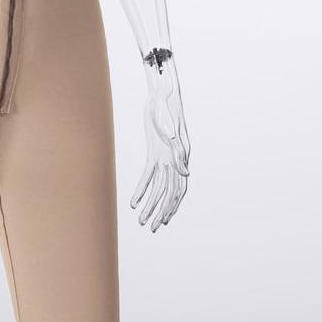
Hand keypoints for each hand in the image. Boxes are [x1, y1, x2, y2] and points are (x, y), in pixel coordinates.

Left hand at [130, 58, 189, 232]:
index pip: (177, 189)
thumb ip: (179, 152)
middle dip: (158, 210)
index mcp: (180, 159)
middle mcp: (174, 161)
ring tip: (142, 220)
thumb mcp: (171, 129)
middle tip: (149, 228)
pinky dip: (142, 188)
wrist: (162, 94)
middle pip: (167, 192)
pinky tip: (134, 201)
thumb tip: (186, 174)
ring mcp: (164, 158)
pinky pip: (148, 175)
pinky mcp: (154, 152)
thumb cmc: (167, 109)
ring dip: (151, 204)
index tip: (163, 220)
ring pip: (158, 187)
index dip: (170, 205)